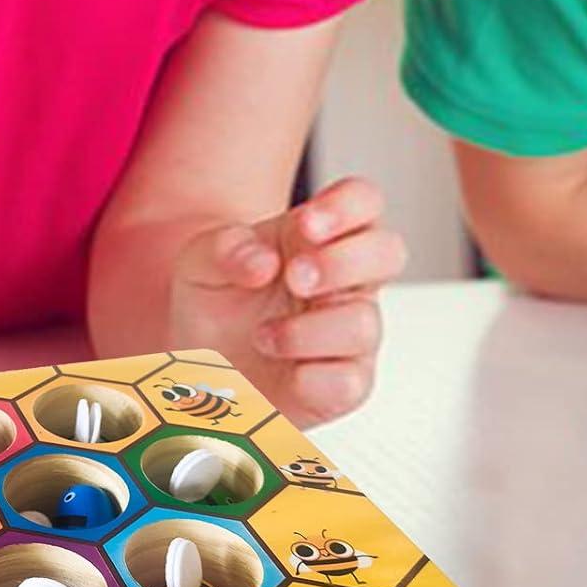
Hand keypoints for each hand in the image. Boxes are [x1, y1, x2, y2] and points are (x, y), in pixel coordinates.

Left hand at [170, 177, 407, 427]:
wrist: (197, 363)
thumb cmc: (214, 302)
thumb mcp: (199, 262)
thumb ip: (226, 248)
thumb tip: (264, 261)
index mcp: (317, 238)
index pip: (363, 202)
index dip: (347, 206)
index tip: (305, 225)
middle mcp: (344, 282)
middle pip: (388, 252)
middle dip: (342, 262)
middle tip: (294, 278)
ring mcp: (349, 333)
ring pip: (364, 323)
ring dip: (306, 330)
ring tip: (262, 336)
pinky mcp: (343, 384)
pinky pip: (349, 382)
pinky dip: (309, 378)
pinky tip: (284, 371)